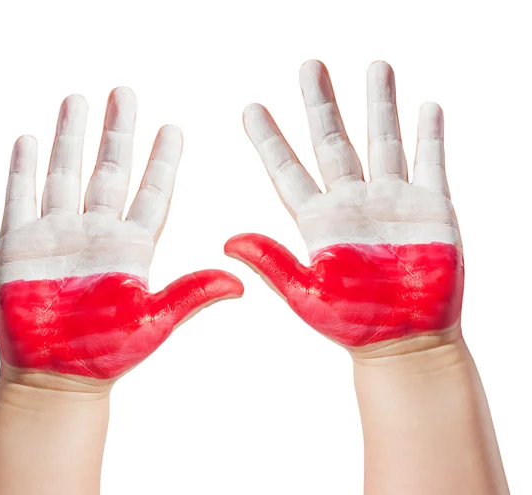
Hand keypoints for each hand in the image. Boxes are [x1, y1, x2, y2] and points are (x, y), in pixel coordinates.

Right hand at [0, 87, 242, 381]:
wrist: (57, 378)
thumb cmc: (107, 355)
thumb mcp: (155, 323)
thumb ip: (192, 295)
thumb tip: (241, 283)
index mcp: (134, 248)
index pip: (152, 191)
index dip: (162, 160)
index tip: (173, 127)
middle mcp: (98, 233)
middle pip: (110, 170)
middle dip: (118, 131)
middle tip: (125, 92)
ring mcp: (58, 235)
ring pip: (66, 173)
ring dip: (71, 137)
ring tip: (78, 99)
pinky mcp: (19, 246)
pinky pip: (21, 197)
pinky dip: (24, 168)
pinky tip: (30, 139)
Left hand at [225, 61, 462, 352]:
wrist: (404, 343)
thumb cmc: (353, 325)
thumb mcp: (305, 295)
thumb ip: (272, 264)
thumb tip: (227, 242)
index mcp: (316, 220)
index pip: (286, 169)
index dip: (268, 139)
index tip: (250, 109)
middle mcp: (350, 202)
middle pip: (332, 141)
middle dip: (320, 103)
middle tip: (309, 66)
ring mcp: (391, 201)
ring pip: (382, 141)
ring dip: (378, 104)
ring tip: (374, 66)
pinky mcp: (431, 208)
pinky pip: (430, 162)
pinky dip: (429, 136)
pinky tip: (425, 108)